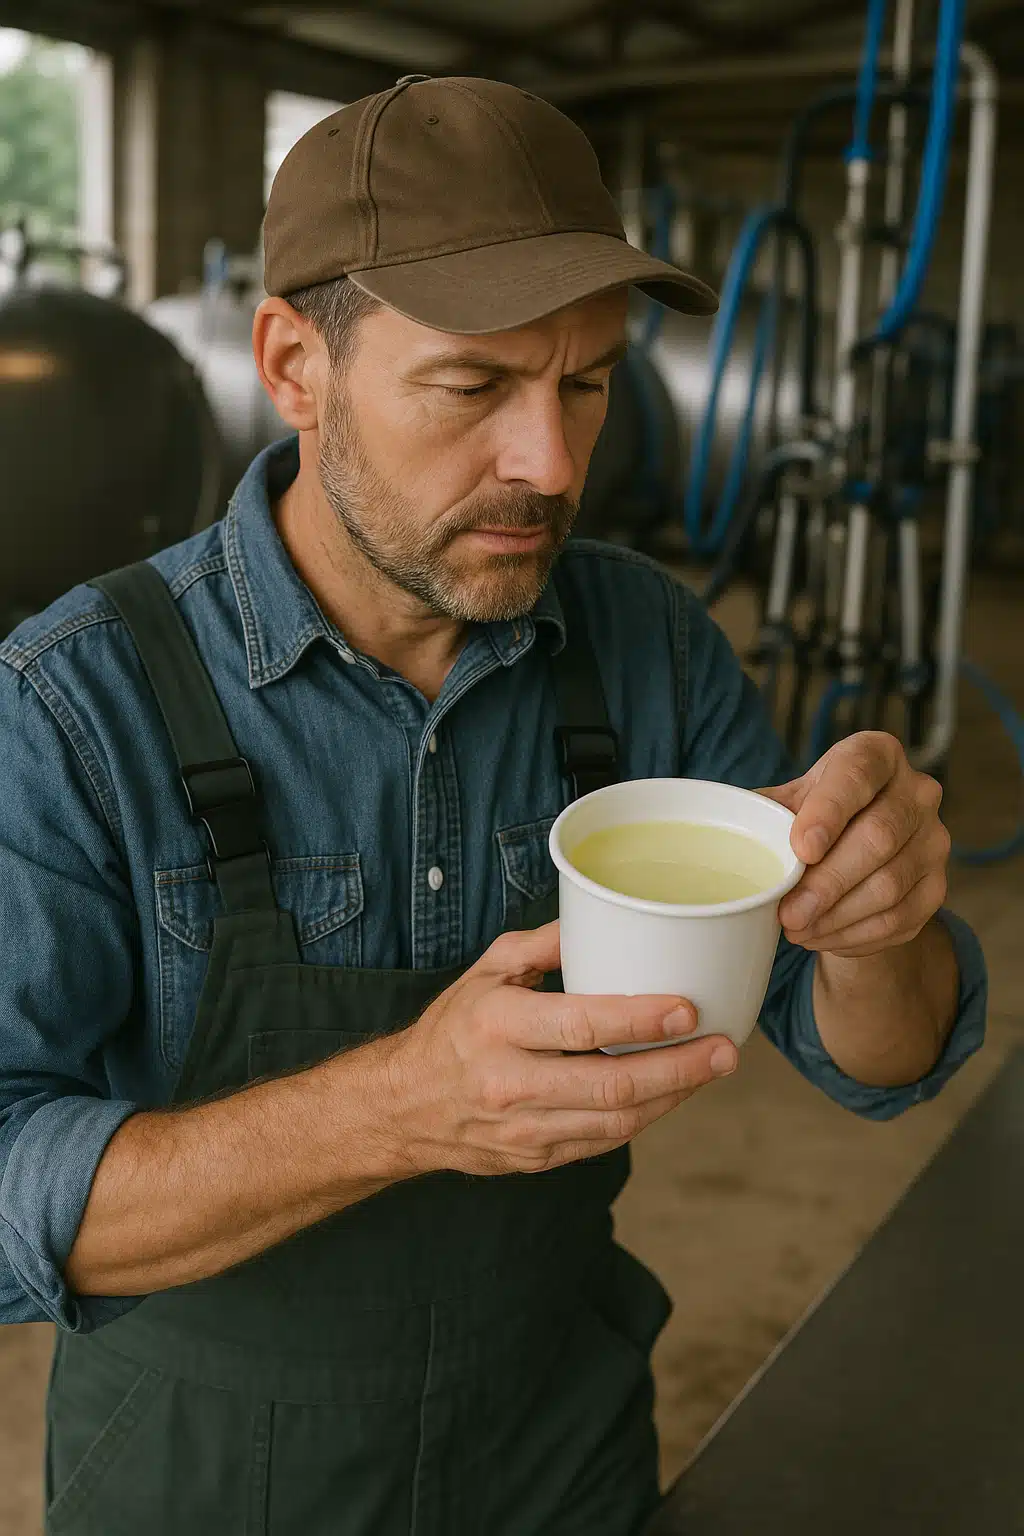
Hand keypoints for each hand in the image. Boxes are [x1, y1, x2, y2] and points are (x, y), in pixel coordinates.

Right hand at [381, 922, 736, 1177]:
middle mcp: (509, 1082)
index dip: (640, 1020)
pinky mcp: (535, 1158)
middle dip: (679, 1068)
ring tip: (712, 1068)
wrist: (402, 1107)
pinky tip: (671, 1092)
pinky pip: (602, 1142)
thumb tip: (605, 917)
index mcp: (497, 1026)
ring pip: (616, 1123)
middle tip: (725, 1048)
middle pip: (611, 1085)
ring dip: (672, 1096)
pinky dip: (644, 1117)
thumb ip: (544, 945)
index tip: (689, 1008)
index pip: (580, 1026)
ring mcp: (523, 1128)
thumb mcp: (486, 971)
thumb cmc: (453, 1029)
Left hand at [762, 731, 949, 958]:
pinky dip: (855, 935)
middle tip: (789, 913)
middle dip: (828, 881)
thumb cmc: (814, 818)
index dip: (830, 811)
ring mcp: (933, 841)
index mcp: (876, 755)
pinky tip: (822, 937)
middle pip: (880, 836)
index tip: (800, 848)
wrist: (854, 855)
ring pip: (890, 885)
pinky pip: (900, 918)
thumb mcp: (789, 803)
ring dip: (837, 916)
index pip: (858, 774)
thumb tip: (733, 833)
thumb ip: (766, 812)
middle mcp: (917, 793)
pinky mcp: (936, 887)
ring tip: (797, 929)